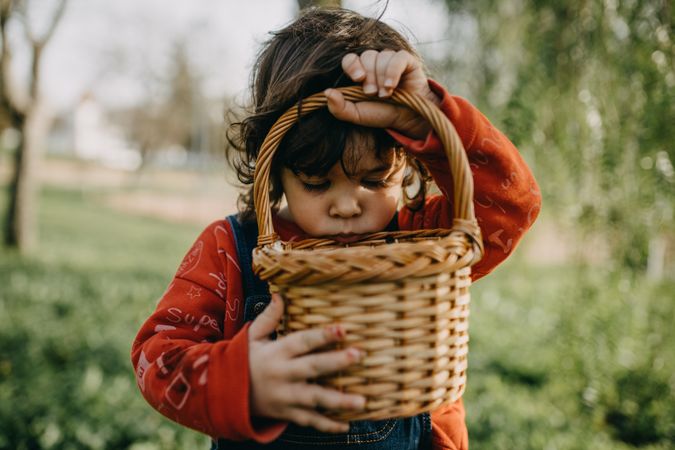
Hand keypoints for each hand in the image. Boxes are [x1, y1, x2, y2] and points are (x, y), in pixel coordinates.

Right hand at [248, 294, 365, 432]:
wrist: (224, 393)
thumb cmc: (244, 360)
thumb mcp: (252, 337)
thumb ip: (269, 317)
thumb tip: (280, 294)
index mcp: (276, 352)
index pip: (302, 341)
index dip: (322, 335)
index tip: (343, 328)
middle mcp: (282, 374)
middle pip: (312, 367)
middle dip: (336, 362)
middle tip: (359, 355)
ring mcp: (285, 396)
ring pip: (314, 399)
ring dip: (339, 401)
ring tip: (362, 401)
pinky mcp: (286, 413)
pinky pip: (309, 421)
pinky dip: (327, 425)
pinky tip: (347, 426)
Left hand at [325, 50, 440, 139]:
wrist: (407, 119)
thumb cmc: (382, 114)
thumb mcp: (357, 115)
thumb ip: (339, 107)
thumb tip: (326, 93)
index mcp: (360, 73)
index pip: (350, 59)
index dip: (352, 66)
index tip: (358, 79)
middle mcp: (374, 64)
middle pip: (366, 56)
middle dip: (369, 77)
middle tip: (373, 94)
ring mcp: (390, 61)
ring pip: (381, 56)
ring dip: (382, 78)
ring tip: (386, 95)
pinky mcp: (406, 61)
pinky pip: (397, 57)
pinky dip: (392, 72)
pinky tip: (391, 86)